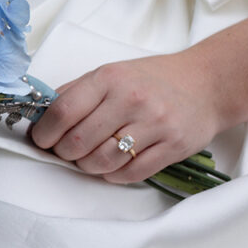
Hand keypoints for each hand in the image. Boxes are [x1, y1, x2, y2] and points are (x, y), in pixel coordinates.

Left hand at [31, 50, 220, 183]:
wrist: (206, 83)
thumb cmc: (151, 79)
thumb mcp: (112, 72)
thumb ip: (77, 91)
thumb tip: (42, 114)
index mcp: (109, 78)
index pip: (63, 110)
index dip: (45, 132)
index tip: (42, 140)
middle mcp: (131, 99)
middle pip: (79, 141)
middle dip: (64, 153)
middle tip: (65, 152)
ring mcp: (154, 124)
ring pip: (103, 161)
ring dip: (88, 166)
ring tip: (89, 158)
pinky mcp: (172, 147)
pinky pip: (131, 173)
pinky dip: (114, 175)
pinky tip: (112, 165)